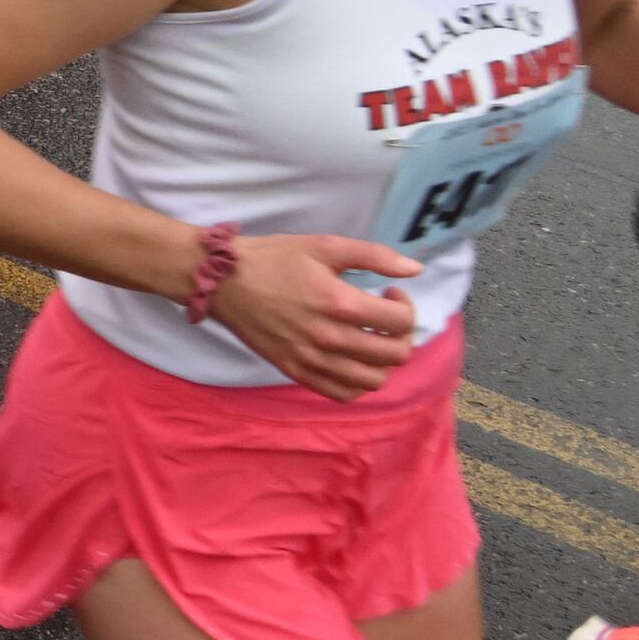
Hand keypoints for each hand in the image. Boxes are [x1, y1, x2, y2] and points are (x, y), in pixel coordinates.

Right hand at [202, 232, 426, 398]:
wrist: (223, 281)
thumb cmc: (274, 259)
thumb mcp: (324, 246)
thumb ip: (374, 256)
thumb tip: (415, 269)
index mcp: (339, 302)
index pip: (400, 322)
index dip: (406, 307)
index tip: (390, 295)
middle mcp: (329, 337)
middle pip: (394, 355)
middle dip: (400, 336)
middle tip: (385, 320)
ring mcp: (311, 359)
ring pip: (373, 381)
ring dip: (383, 362)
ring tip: (371, 342)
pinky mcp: (296, 371)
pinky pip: (342, 394)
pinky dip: (358, 384)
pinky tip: (353, 362)